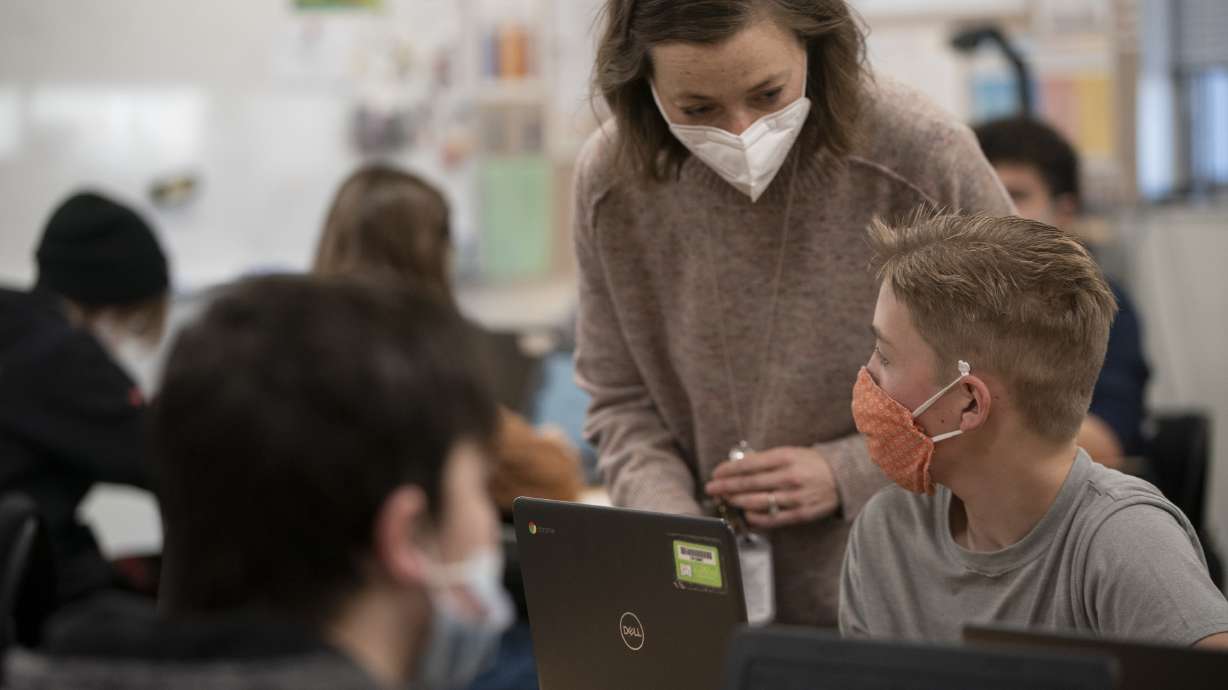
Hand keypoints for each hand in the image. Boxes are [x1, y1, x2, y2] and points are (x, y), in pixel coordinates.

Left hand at [704, 446, 838, 528]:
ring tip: (726, 499)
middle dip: (726, 486)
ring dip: (737, 501)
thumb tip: (738, 466)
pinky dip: (755, 518)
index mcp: (785, 458)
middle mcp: (788, 477)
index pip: (749, 464)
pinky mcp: (800, 514)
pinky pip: (772, 519)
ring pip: (757, 502)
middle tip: (712, 488)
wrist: (842, 478)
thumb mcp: (790, 453)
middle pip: (749, 484)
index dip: (729, 470)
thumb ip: (766, 460)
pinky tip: (746, 514)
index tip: (716, 473)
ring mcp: (794, 497)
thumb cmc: (811, 464)